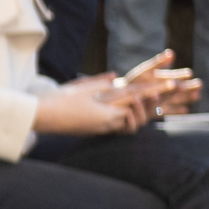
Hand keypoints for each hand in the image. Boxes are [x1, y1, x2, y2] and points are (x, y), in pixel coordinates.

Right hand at [34, 78, 148, 135]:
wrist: (40, 117)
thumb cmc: (59, 101)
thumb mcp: (82, 87)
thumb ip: (101, 82)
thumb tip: (115, 76)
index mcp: (108, 113)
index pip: (137, 100)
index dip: (153, 91)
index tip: (169, 84)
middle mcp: (108, 124)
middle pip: (137, 117)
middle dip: (148, 106)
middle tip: (158, 93)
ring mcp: (101, 129)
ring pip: (127, 123)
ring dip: (135, 112)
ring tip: (139, 99)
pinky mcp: (93, 131)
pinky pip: (115, 126)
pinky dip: (122, 117)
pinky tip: (120, 107)